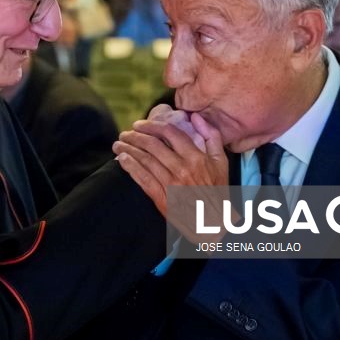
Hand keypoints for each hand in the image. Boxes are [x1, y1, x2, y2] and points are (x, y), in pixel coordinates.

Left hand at [113, 113, 228, 237]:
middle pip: (153, 144)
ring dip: (128, 149)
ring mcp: (170, 183)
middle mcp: (182, 168)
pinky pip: (142, 178)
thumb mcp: (221, 162)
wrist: (213, 222)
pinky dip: (130, 166)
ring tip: (118, 144)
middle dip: (135, 136)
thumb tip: (195, 116)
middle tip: (125, 134)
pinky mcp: (162, 197)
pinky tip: (121, 159)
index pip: (170, 132)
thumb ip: (211, 136)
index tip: (140, 124)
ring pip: (144, 160)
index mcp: (196, 157)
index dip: (152, 125)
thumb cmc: (217, 190)